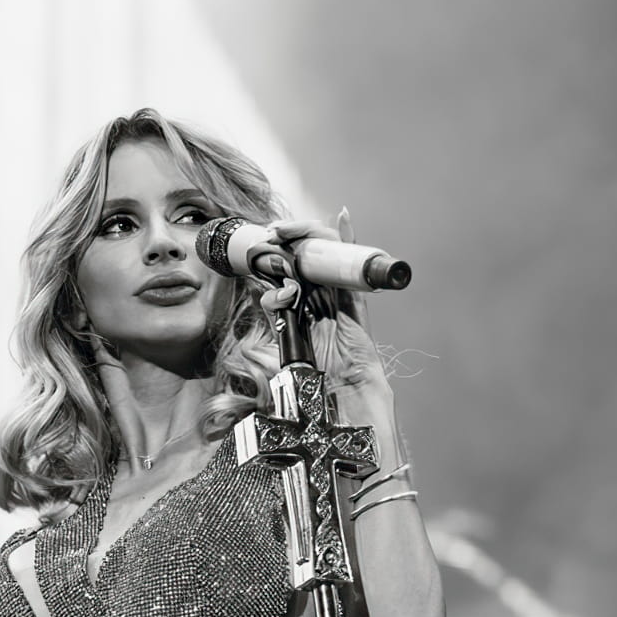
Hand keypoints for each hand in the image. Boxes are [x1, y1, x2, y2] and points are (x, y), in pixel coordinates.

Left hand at [256, 209, 391, 405]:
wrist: (342, 398)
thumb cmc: (316, 380)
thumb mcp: (285, 342)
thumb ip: (276, 316)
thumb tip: (262, 289)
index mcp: (304, 307)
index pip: (290, 269)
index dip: (277, 252)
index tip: (260, 242)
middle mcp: (322, 299)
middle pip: (307, 256)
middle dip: (288, 239)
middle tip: (271, 231)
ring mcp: (340, 299)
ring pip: (326, 257)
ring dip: (307, 236)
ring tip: (288, 228)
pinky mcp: (356, 304)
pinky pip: (353, 268)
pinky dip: (349, 242)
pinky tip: (344, 218)